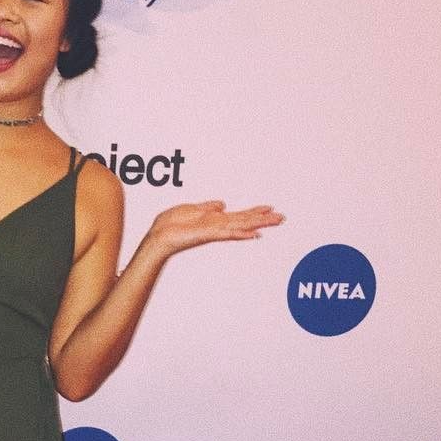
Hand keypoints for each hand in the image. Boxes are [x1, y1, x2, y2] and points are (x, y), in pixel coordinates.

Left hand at [147, 199, 283, 255]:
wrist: (159, 236)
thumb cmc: (170, 224)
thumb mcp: (191, 209)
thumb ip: (208, 207)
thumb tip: (222, 204)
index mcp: (214, 220)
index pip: (239, 214)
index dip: (254, 211)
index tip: (269, 208)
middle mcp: (217, 225)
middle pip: (245, 220)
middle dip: (263, 218)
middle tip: (282, 217)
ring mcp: (214, 230)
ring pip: (241, 225)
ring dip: (258, 223)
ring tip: (275, 221)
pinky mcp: (208, 234)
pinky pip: (228, 233)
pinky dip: (241, 233)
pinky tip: (254, 234)